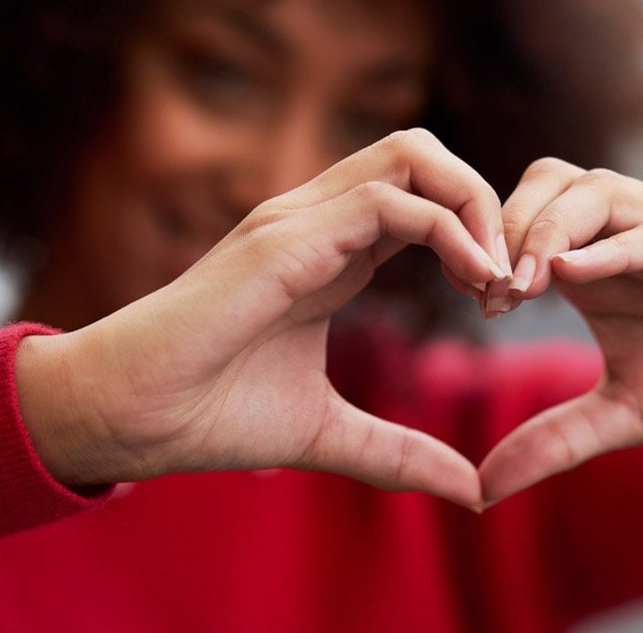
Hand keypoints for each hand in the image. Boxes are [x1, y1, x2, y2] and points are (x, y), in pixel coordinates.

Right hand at [17, 130, 509, 507]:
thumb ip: (399, 452)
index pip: (422, 198)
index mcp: (330, 251)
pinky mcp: (285, 239)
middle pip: (423, 153)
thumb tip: (469, 489)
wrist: (132, 418)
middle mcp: (317, 220)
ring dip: (474, 207)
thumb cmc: (211, 414)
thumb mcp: (330, 433)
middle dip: (485, 201)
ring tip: (498, 279)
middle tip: (510, 278)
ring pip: (412, 154)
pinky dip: (448, 231)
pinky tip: (475, 283)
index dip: (476, 236)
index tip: (501, 303)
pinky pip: (387, 202)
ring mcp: (299, 220)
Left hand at [479, 158, 642, 503]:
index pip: (530, 215)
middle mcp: (636, 232)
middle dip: (512, 227)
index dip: (493, 247)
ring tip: (524, 284)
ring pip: (602, 191)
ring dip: (552, 230)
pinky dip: (619, 246)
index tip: (475, 301)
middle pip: (554, 183)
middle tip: (493, 290)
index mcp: (602, 261)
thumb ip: (554, 440)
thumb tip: (482, 490)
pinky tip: (577, 272)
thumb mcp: (622, 417)